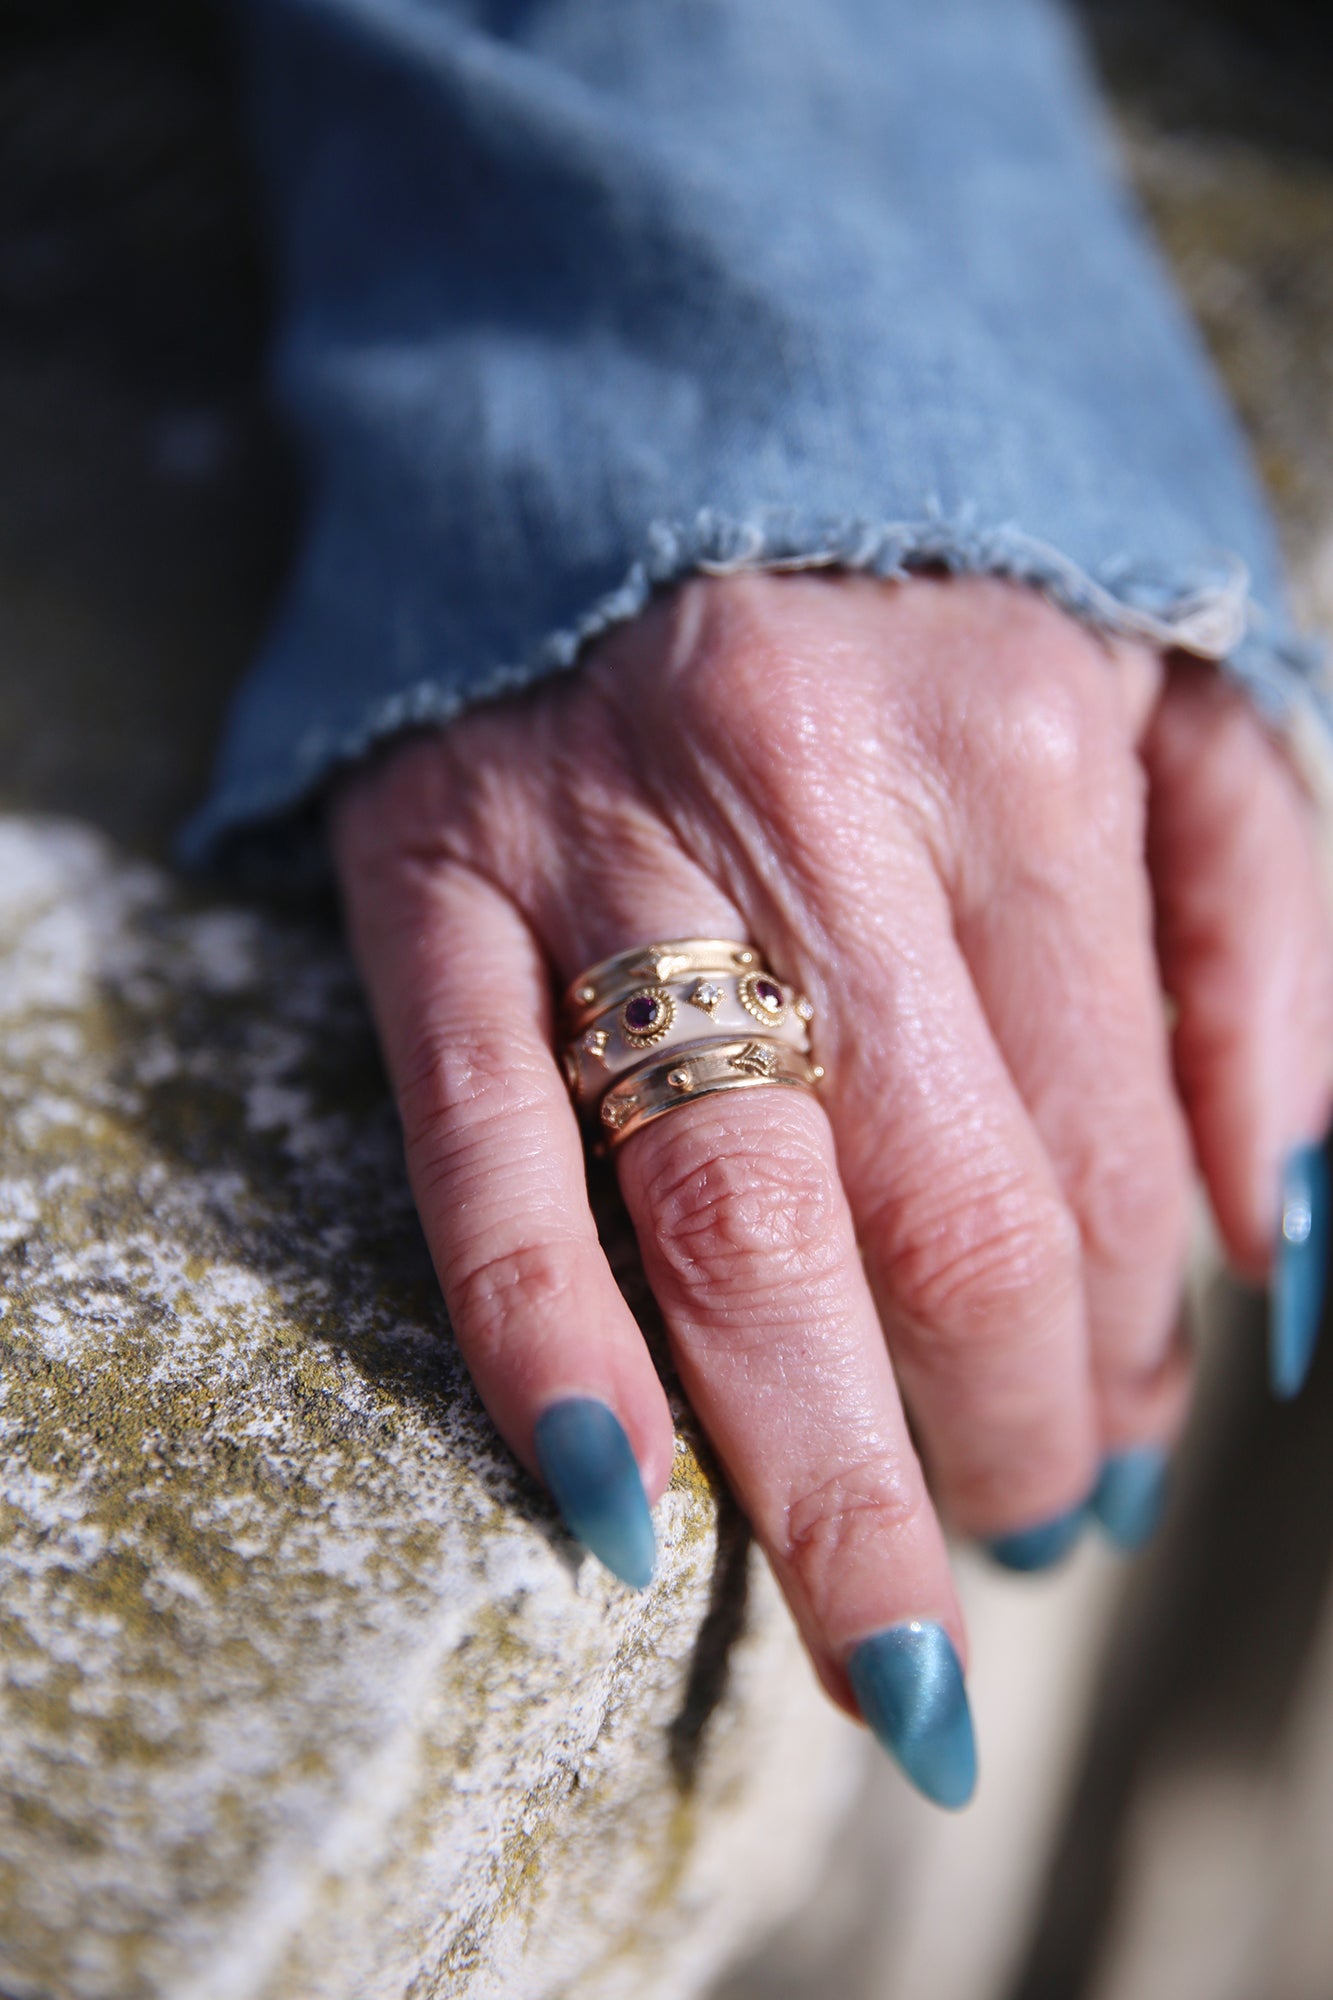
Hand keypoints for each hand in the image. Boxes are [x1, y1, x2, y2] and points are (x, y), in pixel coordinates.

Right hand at [330, 573, 1332, 1805]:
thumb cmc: (937, 592)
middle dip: (1006, 1450)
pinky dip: (535, 1329)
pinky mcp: (432, 875)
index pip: (1100, 1161)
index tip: (1126, 1449)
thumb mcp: (1173, 705)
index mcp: (1021, 754)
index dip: (1131, 1357)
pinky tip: (605, 1502)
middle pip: (938, 1224)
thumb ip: (1264, 955)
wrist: (655, 405)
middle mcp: (816, 802)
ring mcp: (605, 846)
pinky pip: (476, 1139)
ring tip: (889, 1653)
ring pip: (733, 1221)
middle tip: (1025, 1546)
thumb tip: (1292, 1254)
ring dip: (823, 1477)